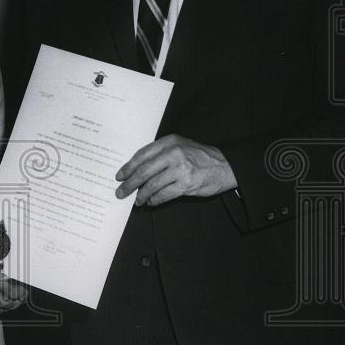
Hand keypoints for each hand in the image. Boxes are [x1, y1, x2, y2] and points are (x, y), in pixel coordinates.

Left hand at [115, 134, 236, 206]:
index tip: (119, 176)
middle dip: (130, 184)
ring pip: (152, 184)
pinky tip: (151, 202)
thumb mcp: (179, 146)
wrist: (225, 165)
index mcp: (169, 142)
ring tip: (137, 201)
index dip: (128, 167)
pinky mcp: (187, 183)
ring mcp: (180, 168)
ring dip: (142, 195)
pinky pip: (164, 194)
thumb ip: (160, 154)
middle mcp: (173, 153)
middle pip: (144, 171)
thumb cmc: (199, 156)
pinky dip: (155, 200)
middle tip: (121, 192)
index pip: (142, 155)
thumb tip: (137, 170)